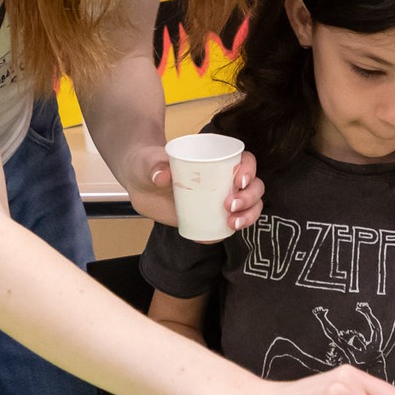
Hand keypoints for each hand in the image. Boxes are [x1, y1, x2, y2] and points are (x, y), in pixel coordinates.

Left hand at [134, 148, 265, 231]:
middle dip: (250, 197)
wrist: (141, 184)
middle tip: (229, 205)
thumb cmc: (150, 165)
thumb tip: (161, 176)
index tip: (238, 181)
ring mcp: (221, 199)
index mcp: (219, 159)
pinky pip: (229, 225)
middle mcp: (226, 179)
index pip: (245, 161)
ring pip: (250, 207)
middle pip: (254, 186)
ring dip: (248, 216)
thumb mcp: (150, 162)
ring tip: (232, 223)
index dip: (249, 169)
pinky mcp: (212, 218)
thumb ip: (155, 166)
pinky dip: (228, 232)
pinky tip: (220, 234)